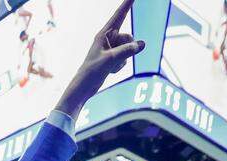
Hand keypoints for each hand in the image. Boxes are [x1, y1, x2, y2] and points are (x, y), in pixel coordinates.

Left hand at [54, 0, 144, 116]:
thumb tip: (142, 44)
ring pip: (129, 48)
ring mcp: (111, 48)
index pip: (119, 15)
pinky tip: (109, 71)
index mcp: (103, 34)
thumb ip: (128, 50)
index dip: (127, 4)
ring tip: (109, 66)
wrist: (84, 86)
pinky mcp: (112, 57)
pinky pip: (125, 58)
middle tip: (114, 58)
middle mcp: (107, 39)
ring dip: (123, 59)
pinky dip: (120, 65)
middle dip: (127, 48)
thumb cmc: (92, 71)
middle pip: (128, 37)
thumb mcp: (111, 59)